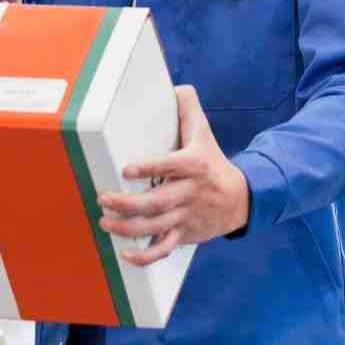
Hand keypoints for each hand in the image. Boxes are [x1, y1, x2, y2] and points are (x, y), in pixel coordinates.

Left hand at [98, 86, 248, 265]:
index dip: (149, 167)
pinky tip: (125, 254)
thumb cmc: (213, 162)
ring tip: (106, 222)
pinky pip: (164, 249)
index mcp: (194, 165)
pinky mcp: (184, 234)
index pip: (171, 165)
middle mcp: (190, 192)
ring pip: (155, 227)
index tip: (127, 169)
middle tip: (104, 198)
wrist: (240, 199)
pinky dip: (144, 257)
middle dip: (127, 203)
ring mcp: (186, 216)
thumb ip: (188, 110)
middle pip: (157, 202)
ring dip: (127, 228)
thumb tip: (175, 87)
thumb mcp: (204, 133)